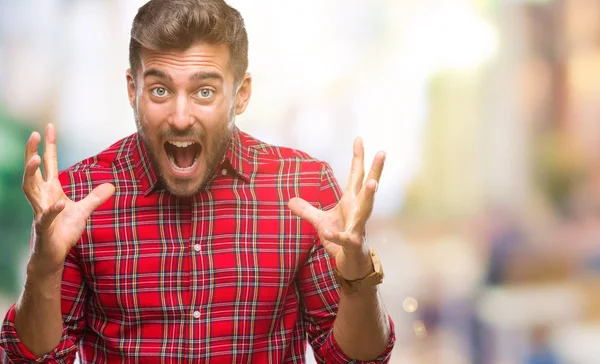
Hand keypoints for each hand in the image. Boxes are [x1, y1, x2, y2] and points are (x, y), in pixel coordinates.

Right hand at [22, 124, 114, 274]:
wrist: (53, 254)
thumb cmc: (63, 231)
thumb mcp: (83, 211)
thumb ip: (95, 198)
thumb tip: (111, 186)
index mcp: (50, 190)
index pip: (48, 164)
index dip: (48, 146)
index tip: (48, 127)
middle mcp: (41, 198)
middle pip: (33, 171)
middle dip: (31, 152)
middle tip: (33, 135)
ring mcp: (40, 211)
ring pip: (30, 190)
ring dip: (32, 173)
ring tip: (36, 158)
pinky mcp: (44, 228)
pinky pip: (46, 217)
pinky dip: (53, 210)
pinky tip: (60, 203)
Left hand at [288, 138, 384, 280]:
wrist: (350, 266)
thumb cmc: (340, 241)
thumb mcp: (321, 223)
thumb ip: (307, 210)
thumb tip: (290, 200)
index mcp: (352, 203)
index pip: (356, 176)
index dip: (358, 158)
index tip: (359, 138)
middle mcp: (358, 212)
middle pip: (368, 188)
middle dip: (375, 170)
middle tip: (382, 152)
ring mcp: (358, 228)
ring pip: (366, 210)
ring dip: (369, 196)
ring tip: (372, 182)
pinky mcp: (352, 244)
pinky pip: (345, 238)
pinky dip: (338, 235)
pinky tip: (330, 232)